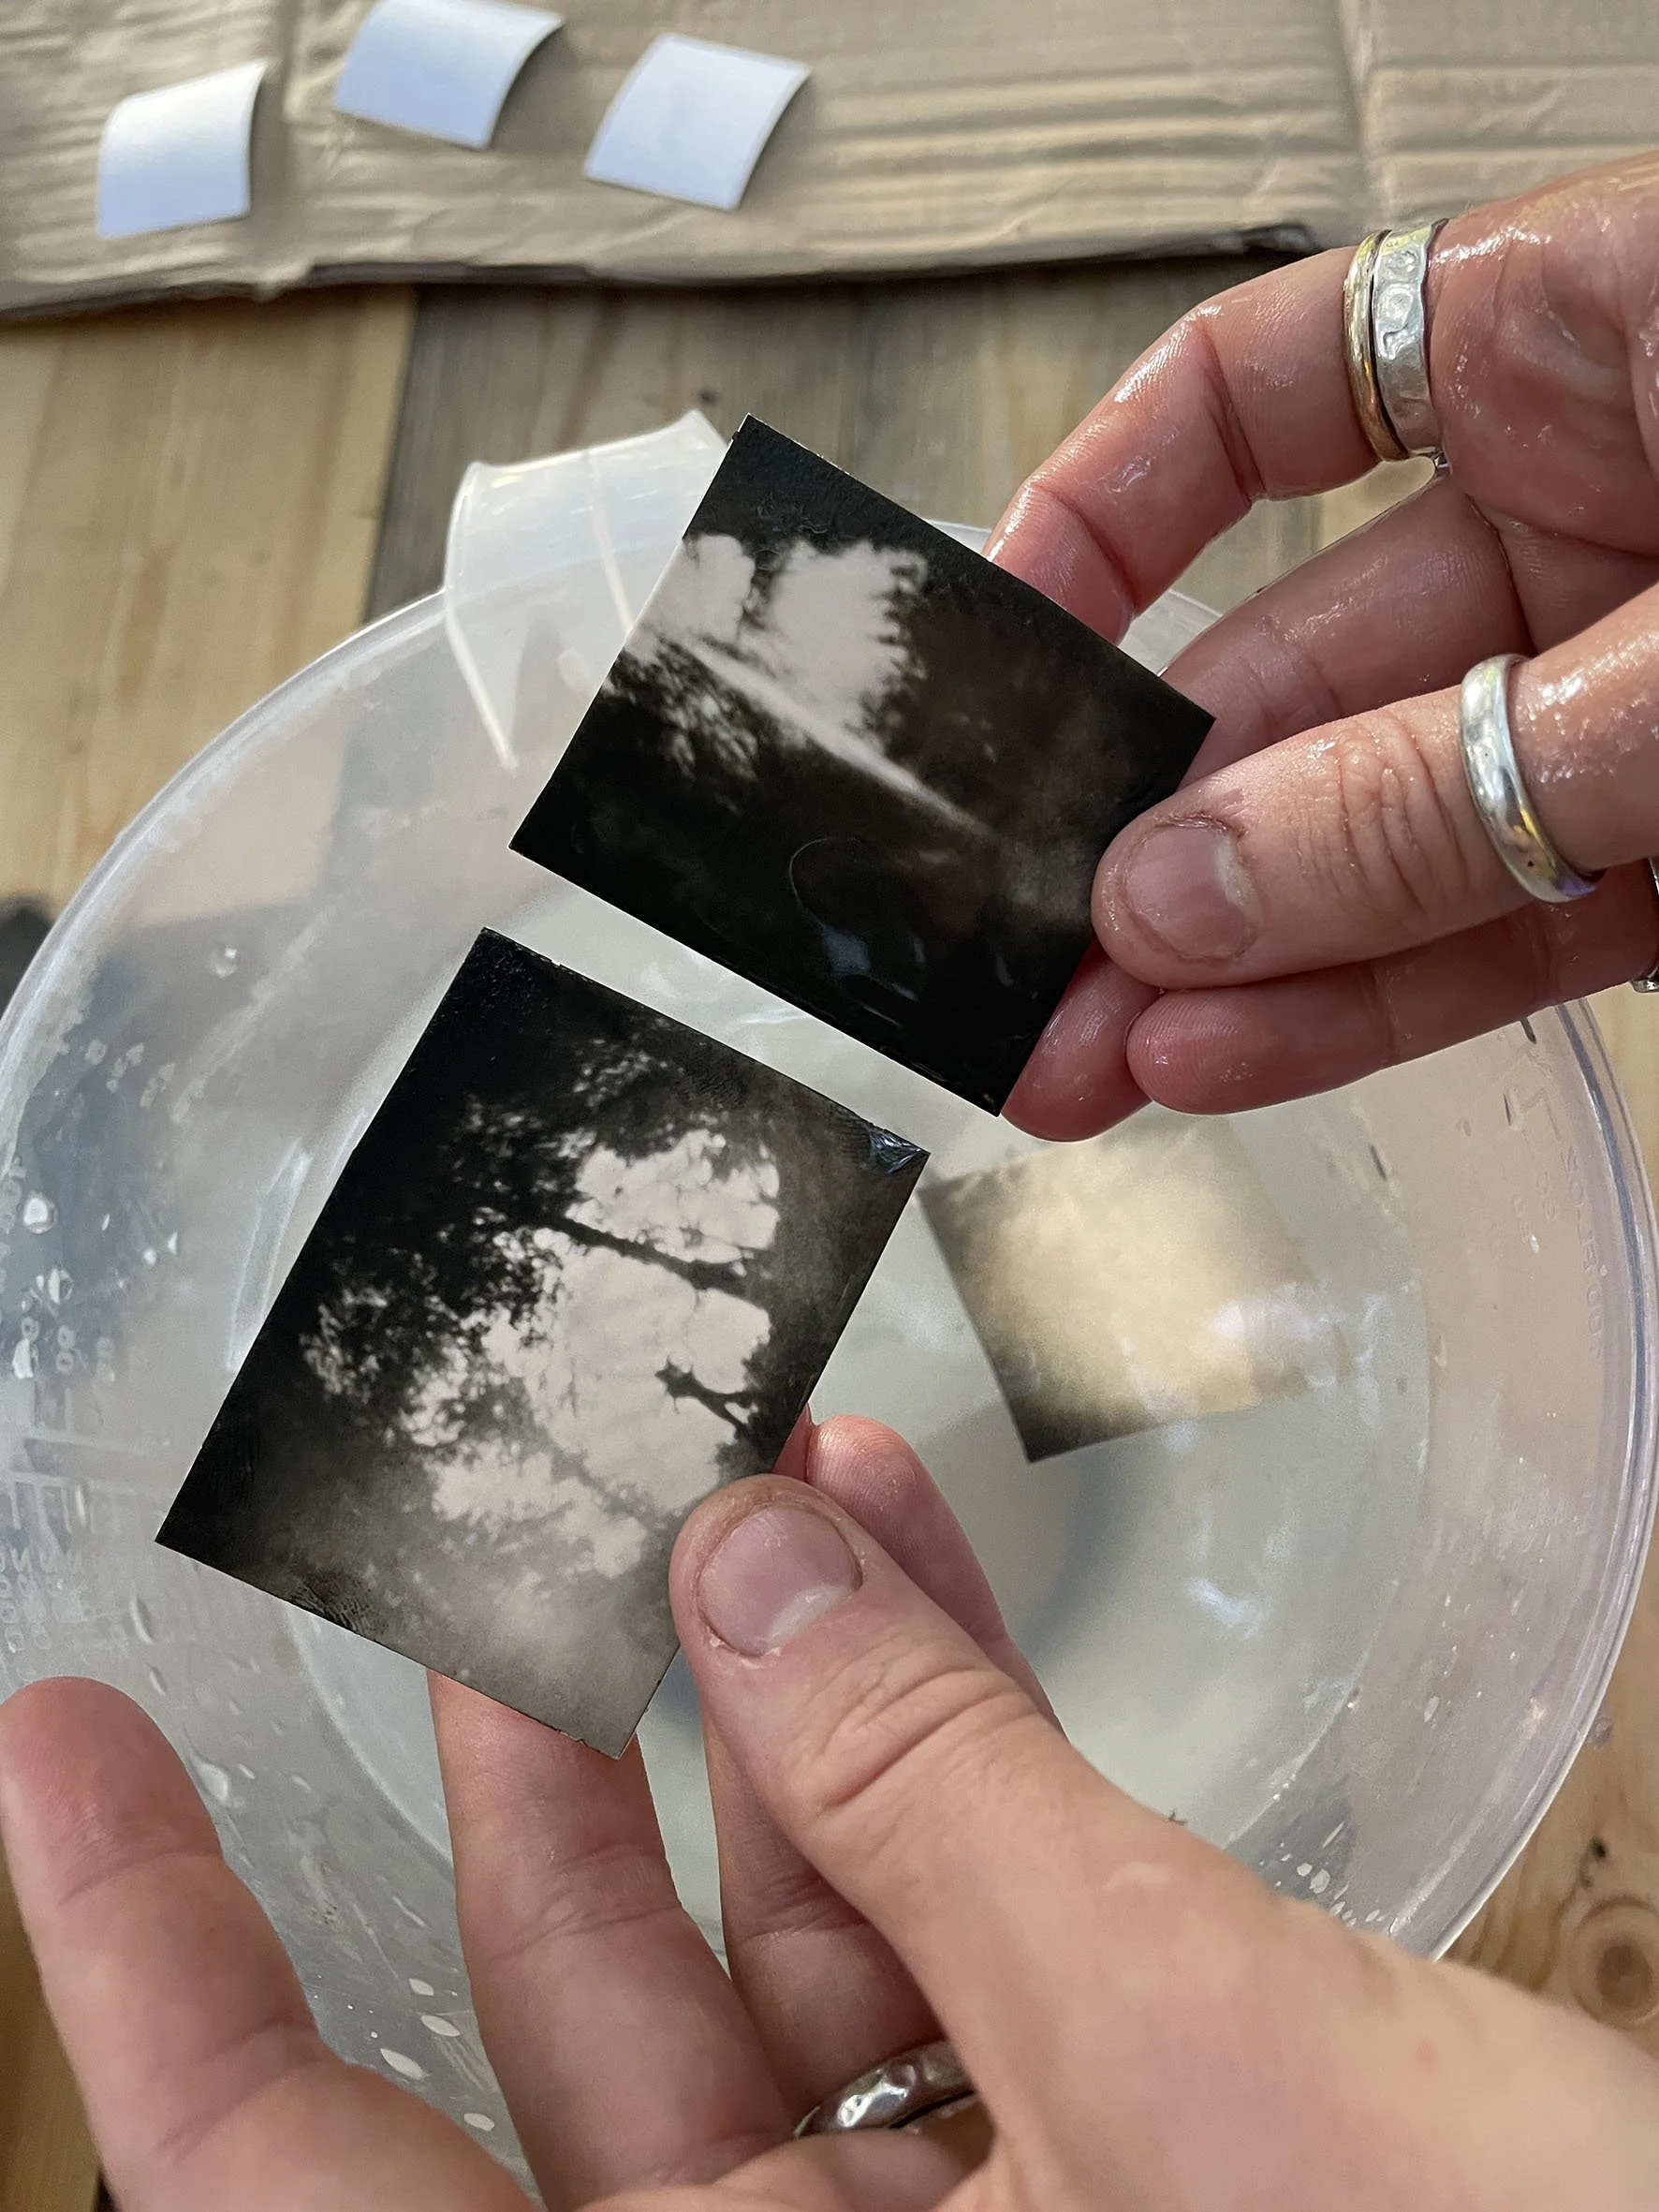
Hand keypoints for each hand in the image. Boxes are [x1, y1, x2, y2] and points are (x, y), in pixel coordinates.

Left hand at [7, 1418, 1658, 2209]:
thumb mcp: (1189, 2064)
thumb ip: (943, 1809)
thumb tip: (741, 1562)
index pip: (314, 2204)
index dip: (158, 1976)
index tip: (59, 1748)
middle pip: (573, 2050)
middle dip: (533, 1773)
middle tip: (472, 1551)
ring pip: (794, 1970)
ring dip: (778, 1716)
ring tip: (741, 1482)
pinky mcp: (1117, 2185)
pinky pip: (969, 1958)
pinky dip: (944, 1767)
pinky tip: (908, 1575)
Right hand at [995, 154, 1658, 1133]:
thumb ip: (1440, 774)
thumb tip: (1178, 895)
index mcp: (1576, 344)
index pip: (1266, 395)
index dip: (1105, 513)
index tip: (992, 647)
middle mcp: (1580, 518)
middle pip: (1286, 670)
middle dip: (1143, 830)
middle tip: (1009, 956)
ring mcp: (1621, 700)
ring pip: (1374, 834)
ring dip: (1220, 961)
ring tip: (1067, 1063)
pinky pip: (1497, 929)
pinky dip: (1363, 1003)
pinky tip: (1216, 1061)